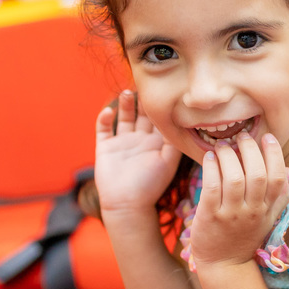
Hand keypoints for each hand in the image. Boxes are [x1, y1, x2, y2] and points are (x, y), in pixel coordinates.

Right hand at [94, 90, 181, 214]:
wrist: (127, 205)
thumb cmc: (151, 186)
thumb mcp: (168, 162)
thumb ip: (175, 142)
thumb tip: (184, 121)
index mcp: (156, 143)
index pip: (159, 119)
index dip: (161, 105)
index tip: (164, 88)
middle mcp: (139, 140)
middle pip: (142, 114)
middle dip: (143, 99)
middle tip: (145, 83)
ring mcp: (122, 143)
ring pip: (124, 117)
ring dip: (125, 104)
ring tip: (128, 93)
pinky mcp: (105, 147)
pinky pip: (104, 128)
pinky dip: (104, 118)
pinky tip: (109, 111)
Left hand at [192, 131, 288, 269]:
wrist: (225, 266)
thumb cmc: (244, 238)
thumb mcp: (267, 218)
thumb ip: (278, 196)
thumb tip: (287, 169)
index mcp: (267, 209)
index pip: (277, 178)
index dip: (274, 154)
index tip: (267, 137)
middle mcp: (251, 212)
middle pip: (256, 175)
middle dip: (250, 150)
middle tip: (241, 137)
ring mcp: (230, 215)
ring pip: (234, 179)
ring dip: (228, 156)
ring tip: (222, 146)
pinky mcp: (210, 217)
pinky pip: (212, 187)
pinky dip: (211, 168)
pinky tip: (209, 158)